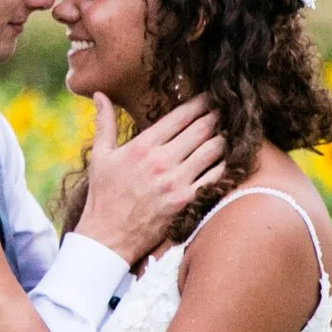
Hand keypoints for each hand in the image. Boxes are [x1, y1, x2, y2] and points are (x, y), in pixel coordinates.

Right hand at [73, 92, 227, 261]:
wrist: (108, 237)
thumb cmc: (103, 196)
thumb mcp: (100, 157)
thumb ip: (104, 123)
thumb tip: (100, 94)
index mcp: (142, 146)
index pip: (180, 116)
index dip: (199, 102)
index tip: (210, 96)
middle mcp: (162, 161)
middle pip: (202, 129)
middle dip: (216, 115)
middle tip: (227, 109)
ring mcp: (176, 182)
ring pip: (213, 150)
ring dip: (225, 138)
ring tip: (231, 131)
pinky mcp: (187, 201)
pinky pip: (216, 176)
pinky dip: (225, 165)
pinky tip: (230, 159)